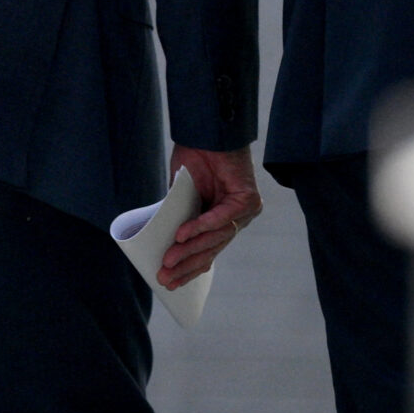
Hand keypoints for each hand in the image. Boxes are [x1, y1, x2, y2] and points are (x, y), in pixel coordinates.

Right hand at [159, 145, 260, 289]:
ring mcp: (245, 211)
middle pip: (212, 249)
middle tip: (164, 277)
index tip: (170, 283)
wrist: (207, 130)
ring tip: (168, 258)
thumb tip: (165, 245)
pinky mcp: (249, 199)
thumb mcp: (182, 195)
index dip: (189, 269)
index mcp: (223, 220)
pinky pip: (223, 218)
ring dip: (190, 249)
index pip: (209, 252)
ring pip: (216, 237)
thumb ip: (180, 217)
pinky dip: (201, 225)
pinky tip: (183, 234)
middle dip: (186, 265)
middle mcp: (238, 219)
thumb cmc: (196, 158)